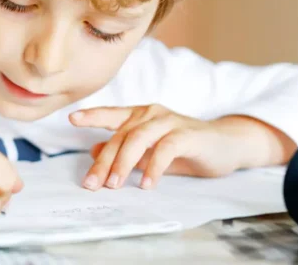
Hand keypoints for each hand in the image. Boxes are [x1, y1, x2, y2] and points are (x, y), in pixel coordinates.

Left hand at [69, 105, 252, 190]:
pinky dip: (153, 167)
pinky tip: (146, 184)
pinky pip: (165, 149)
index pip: (112, 114)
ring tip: (114, 185)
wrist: (226, 144)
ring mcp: (170, 121)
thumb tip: (94, 151)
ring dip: (123, 164)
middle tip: (92, 184)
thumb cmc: (186, 148)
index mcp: (141, 115)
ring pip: (138, 139)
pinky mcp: (187, 134)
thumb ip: (125, 150)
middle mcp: (152, 113)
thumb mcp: (151, 151)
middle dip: (104, 162)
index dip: (92, 115)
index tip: (71, 118)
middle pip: (121, 136)